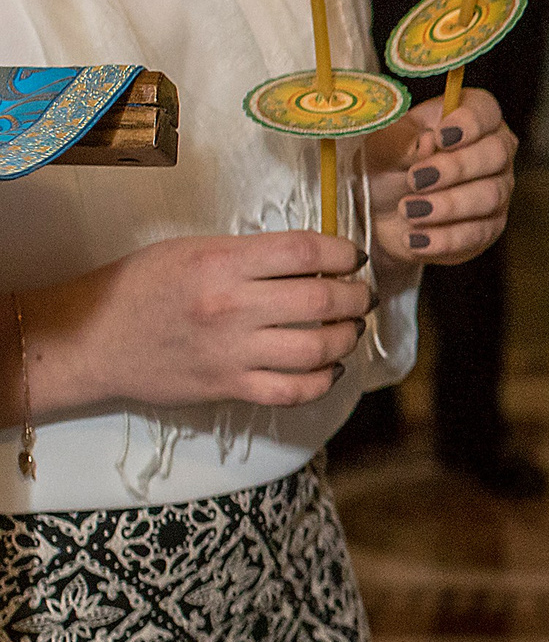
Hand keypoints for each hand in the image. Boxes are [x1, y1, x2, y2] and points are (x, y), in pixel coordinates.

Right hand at [22, 232, 370, 413]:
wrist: (92, 338)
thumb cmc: (141, 286)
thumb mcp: (192, 250)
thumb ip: (250, 253)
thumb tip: (312, 258)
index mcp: (222, 263)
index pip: (306, 253)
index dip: (344, 253)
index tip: (355, 257)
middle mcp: (231, 307)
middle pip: (322, 302)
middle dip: (357, 297)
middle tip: (363, 295)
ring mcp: (232, 352)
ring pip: (318, 349)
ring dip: (348, 338)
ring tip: (351, 329)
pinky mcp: (228, 387)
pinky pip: (293, 391)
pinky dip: (323, 381)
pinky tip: (330, 368)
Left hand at [367, 88, 517, 265]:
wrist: (378, 211)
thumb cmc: (385, 165)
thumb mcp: (383, 146)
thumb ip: (405, 142)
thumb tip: (429, 144)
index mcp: (466, 119)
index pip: (486, 110)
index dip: (469, 123)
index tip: (441, 137)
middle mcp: (492, 152)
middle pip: (496, 153)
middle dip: (455, 168)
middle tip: (416, 179)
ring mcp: (496, 190)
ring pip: (489, 195)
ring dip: (447, 205)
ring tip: (408, 210)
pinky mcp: (488, 228)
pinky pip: (477, 233)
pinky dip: (444, 238)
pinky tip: (415, 238)